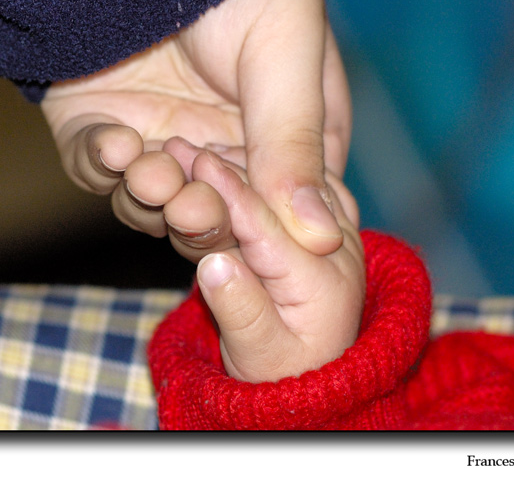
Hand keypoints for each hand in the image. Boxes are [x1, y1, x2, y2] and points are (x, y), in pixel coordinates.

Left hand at [40, 0, 351, 258]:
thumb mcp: (284, 54)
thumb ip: (294, 144)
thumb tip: (320, 237)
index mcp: (283, 137)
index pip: (282, 211)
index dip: (266, 233)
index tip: (252, 237)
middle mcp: (222, 148)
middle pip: (217, 222)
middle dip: (205, 223)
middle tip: (195, 207)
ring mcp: (160, 138)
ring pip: (154, 209)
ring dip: (152, 200)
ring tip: (154, 173)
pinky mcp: (101, 125)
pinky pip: (95, 170)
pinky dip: (101, 166)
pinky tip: (114, 143)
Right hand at [162, 139, 363, 382]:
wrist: (316, 375)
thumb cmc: (282, 371)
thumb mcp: (261, 355)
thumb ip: (241, 310)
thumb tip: (214, 265)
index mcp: (324, 277)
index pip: (268, 225)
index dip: (230, 189)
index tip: (195, 157)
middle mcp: (334, 245)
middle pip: (277, 194)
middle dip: (228, 163)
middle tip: (178, 139)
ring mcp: (331, 231)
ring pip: (286, 181)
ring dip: (242, 159)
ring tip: (197, 141)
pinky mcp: (322, 224)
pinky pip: (295, 183)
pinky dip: (262, 167)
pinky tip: (230, 151)